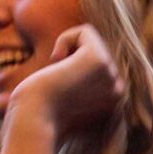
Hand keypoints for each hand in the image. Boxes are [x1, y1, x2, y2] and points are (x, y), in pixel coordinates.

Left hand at [3, 25, 124, 136]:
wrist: (35, 122)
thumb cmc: (42, 116)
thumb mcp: (69, 101)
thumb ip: (82, 86)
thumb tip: (72, 61)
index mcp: (114, 102)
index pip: (100, 67)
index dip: (76, 70)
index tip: (62, 90)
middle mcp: (118, 89)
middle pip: (98, 51)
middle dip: (74, 59)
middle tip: (57, 81)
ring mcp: (110, 75)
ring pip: (92, 40)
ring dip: (68, 50)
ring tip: (56, 73)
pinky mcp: (98, 60)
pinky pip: (85, 31)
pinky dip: (65, 39)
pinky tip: (55, 61)